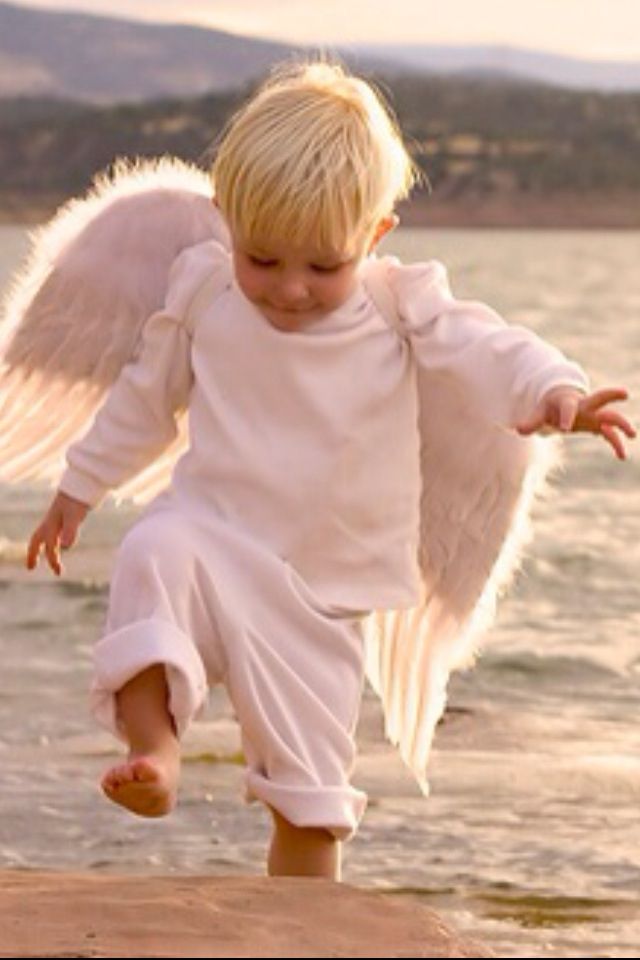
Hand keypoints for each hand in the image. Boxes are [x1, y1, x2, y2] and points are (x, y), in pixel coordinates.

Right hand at [26, 490, 89, 575]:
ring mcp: (57, 518)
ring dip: (46, 549)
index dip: (52, 559)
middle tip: (30, 567)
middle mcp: (51, 522)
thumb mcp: (74, 516)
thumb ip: (70, 531)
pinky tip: (62, 543)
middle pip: (37, 540)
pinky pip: (54, 531)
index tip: (53, 572)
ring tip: (53, 561)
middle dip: (33, 554)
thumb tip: (66, 548)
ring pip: (46, 536)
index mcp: (51, 524)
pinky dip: (54, 540)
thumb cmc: (77, 499)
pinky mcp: (65, 515)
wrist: (82, 482)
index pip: (50, 546)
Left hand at [517, 386, 635, 459]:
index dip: (565, 417)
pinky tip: (622, 457)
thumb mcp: (539, 413)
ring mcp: (593, 416)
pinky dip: (616, 444)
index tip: (564, 428)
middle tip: (625, 393)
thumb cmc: (550, 407)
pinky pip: (610, 435)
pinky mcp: (597, 426)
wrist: (562, 403)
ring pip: (611, 417)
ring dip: (622, 424)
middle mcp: (584, 406)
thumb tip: (517, 429)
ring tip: (632, 434)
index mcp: (567, 402)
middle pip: (599, 398)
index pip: (568, 408)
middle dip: (611, 395)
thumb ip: (531, 421)